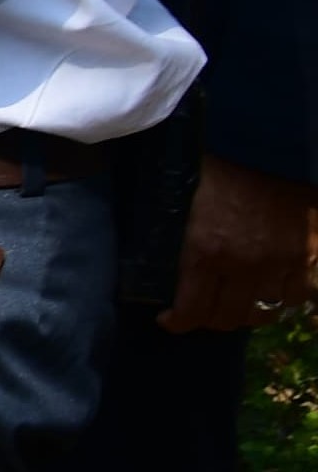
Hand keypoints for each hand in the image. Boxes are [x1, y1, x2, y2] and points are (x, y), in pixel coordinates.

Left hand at [159, 152, 317, 331]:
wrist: (270, 149)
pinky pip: (298, 296)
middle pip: (229, 318)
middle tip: (206, 310)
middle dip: (212, 319)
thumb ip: (184, 244)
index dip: (178, 322)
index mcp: (206, 252)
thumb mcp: (187, 208)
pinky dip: (285, 297)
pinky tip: (274, 289)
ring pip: (265, 312)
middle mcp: (244, 266)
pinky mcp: (311, 257)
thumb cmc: (219, 172)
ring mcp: (282, 264)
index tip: (170, 320)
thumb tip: (167, 268)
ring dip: (250, 310)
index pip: (192, 311)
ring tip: (240, 301)